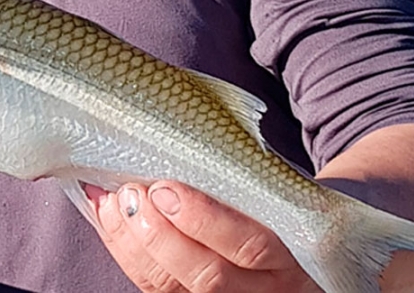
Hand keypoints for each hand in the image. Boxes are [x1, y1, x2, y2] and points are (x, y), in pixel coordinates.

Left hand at [86, 181, 320, 292]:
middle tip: (132, 194)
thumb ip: (249, 178)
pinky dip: (123, 250)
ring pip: (171, 286)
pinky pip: (152, 286)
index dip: (204, 220)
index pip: (251, 246)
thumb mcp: (283, 191)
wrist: (307, 249)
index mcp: (293, 254)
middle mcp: (264, 288)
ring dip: (131, 243)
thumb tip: (190, 135)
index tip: (166, 188)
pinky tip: (107, 216)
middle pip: (207, 275)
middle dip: (159, 234)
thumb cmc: (285, 206)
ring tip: (112, 201)